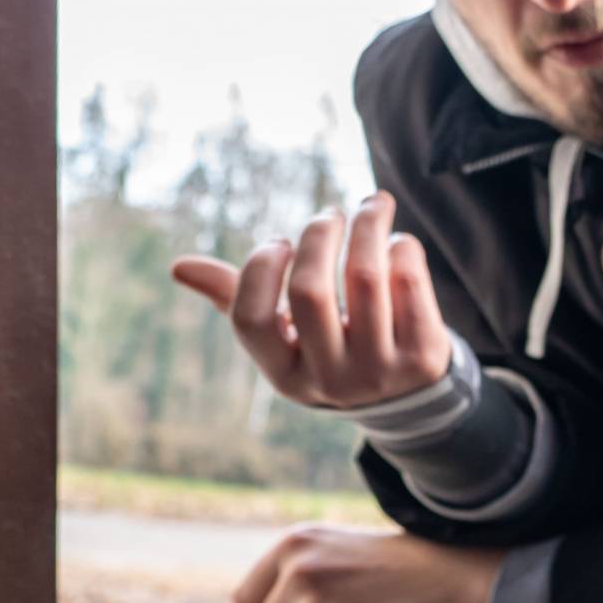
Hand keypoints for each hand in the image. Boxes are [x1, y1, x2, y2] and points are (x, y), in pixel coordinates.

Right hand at [172, 192, 451, 411]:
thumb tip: (179, 267)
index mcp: (285, 375)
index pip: (252, 318)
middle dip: (319, 235)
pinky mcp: (423, 357)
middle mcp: (329, 380)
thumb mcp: (288, 337)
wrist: (410, 397)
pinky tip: (397, 243)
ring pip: (365, 275)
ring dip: (367, 225)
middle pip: (309, 290)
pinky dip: (403, 249)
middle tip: (331, 214)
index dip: (261, 267)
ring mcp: (379, 373)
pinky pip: (410, 282)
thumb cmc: (333, 347)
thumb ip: (239, 298)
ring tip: (371, 206)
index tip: (281, 242)